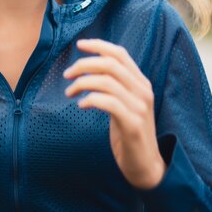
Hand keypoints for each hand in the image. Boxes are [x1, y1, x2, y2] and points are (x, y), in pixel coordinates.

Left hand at [63, 38, 165, 189]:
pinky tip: (81, 106)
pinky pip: (107, 103)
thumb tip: (90, 69)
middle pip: (110, 64)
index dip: (99, 46)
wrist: (145, 166)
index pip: (120, 54)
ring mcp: (139, 107)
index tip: (79, 45)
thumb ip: (114, 86)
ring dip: (82, 83)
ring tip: (70, 93)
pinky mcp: (132, 124)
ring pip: (106, 81)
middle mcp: (142, 91)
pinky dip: (90, 100)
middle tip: (67, 74)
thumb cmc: (128, 134)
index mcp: (141, 83)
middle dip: (84, 64)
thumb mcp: (123, 104)